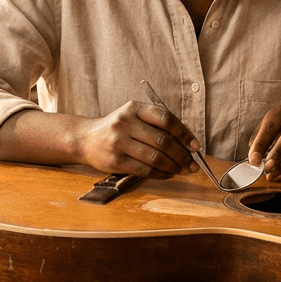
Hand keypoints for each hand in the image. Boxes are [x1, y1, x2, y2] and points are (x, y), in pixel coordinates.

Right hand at [75, 101, 199, 178]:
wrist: (85, 139)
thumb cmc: (117, 128)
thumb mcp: (134, 117)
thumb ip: (157, 124)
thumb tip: (188, 141)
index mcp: (134, 108)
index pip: (166, 119)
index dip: (184, 133)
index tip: (195, 145)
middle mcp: (125, 123)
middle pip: (163, 141)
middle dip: (182, 155)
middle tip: (192, 163)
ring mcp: (119, 142)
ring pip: (155, 157)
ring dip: (174, 166)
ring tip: (182, 170)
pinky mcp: (115, 161)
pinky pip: (145, 170)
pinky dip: (161, 174)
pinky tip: (168, 174)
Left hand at [248, 106, 280, 180]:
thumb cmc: (269, 134)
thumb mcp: (259, 136)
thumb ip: (256, 147)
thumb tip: (255, 162)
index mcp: (279, 113)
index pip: (270, 126)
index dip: (261, 144)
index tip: (254, 161)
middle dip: (278, 153)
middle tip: (267, 167)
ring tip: (271, 174)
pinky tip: (280, 175)